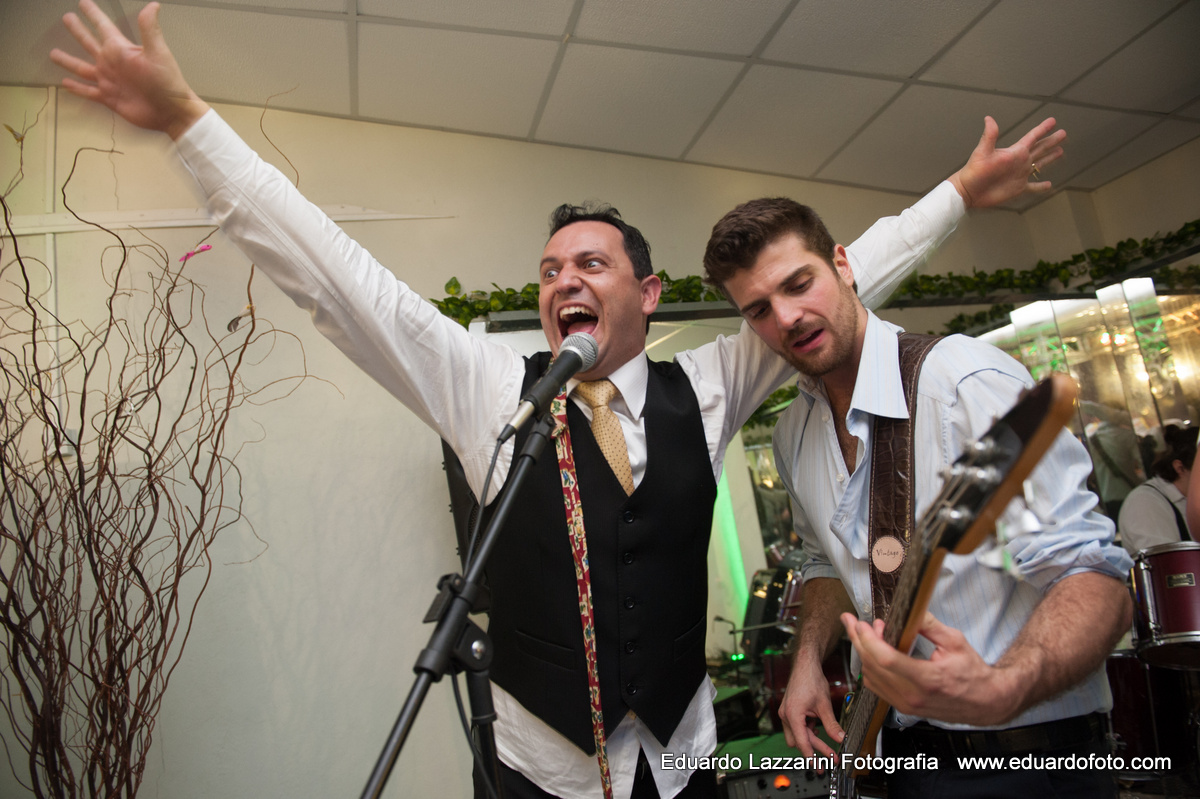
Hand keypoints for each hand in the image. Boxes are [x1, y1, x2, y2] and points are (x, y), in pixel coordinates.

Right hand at [50, 0, 208, 139]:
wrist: (171, 112)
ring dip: (68, 61)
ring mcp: (110, 81)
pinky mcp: (109, 98)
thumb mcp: (158, 53)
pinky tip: (65, 83)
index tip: (83, 3)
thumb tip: (153, 5)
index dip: (93, 14)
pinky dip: (76, 88)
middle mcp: (112, 63)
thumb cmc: (168, 82)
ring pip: (82, 68)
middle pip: (89, 43)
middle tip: (67, 18)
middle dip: (78, 31)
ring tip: (53, 53)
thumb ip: (150, 29)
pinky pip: (88, 92)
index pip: (103, 26)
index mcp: (121, 50)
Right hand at [778, 650, 844, 760]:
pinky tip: (818, 729)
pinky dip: (808, 731)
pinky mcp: (789, 711)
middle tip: (830, 758)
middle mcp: (786, 715)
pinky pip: (798, 727)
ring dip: (811, 739)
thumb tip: (840, 738)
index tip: (819, 766)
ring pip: (798, 735)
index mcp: (792, 715)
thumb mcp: (825, 705)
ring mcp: (786, 713)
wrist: (805, 666)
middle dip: (814, 750)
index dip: (812, 756)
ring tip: (827, 745)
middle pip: (799, 741)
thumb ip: (831, 724)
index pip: (802, 742)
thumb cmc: (811, 680)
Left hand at [841, 611, 1019, 725]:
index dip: (869, 639)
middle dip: (858, 640)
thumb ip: (928, 625)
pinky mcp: (904, 707)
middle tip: (852, 622)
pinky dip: (869, 668)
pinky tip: (872, 652)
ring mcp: (906, 704)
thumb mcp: (955, 642)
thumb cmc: (973, 672)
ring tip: (867, 633)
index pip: (886, 659)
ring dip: (863, 653)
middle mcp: (913, 695)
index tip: (861, 623)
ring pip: (870, 678)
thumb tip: (908, 609)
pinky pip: (877, 687)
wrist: (985, 702)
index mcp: (927, 679)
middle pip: (872, 667)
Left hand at [949, 116, 1065, 207]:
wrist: (969, 191)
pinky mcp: (1018, 188)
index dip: (1042, 129)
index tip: (1053, 121)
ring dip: (1050, 158)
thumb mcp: (982, 152)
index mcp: (1014, 152)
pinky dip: (1041, 187)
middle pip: (1040, 149)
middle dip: (1052, 141)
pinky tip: (1049, 185)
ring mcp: (1020, 175)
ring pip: (1040, 164)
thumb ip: (989, 135)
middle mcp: (1020, 162)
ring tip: (1060, 152)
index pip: (1032, 137)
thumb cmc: (974, 171)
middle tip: (1063, 134)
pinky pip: (1033, 187)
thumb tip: (989, 118)